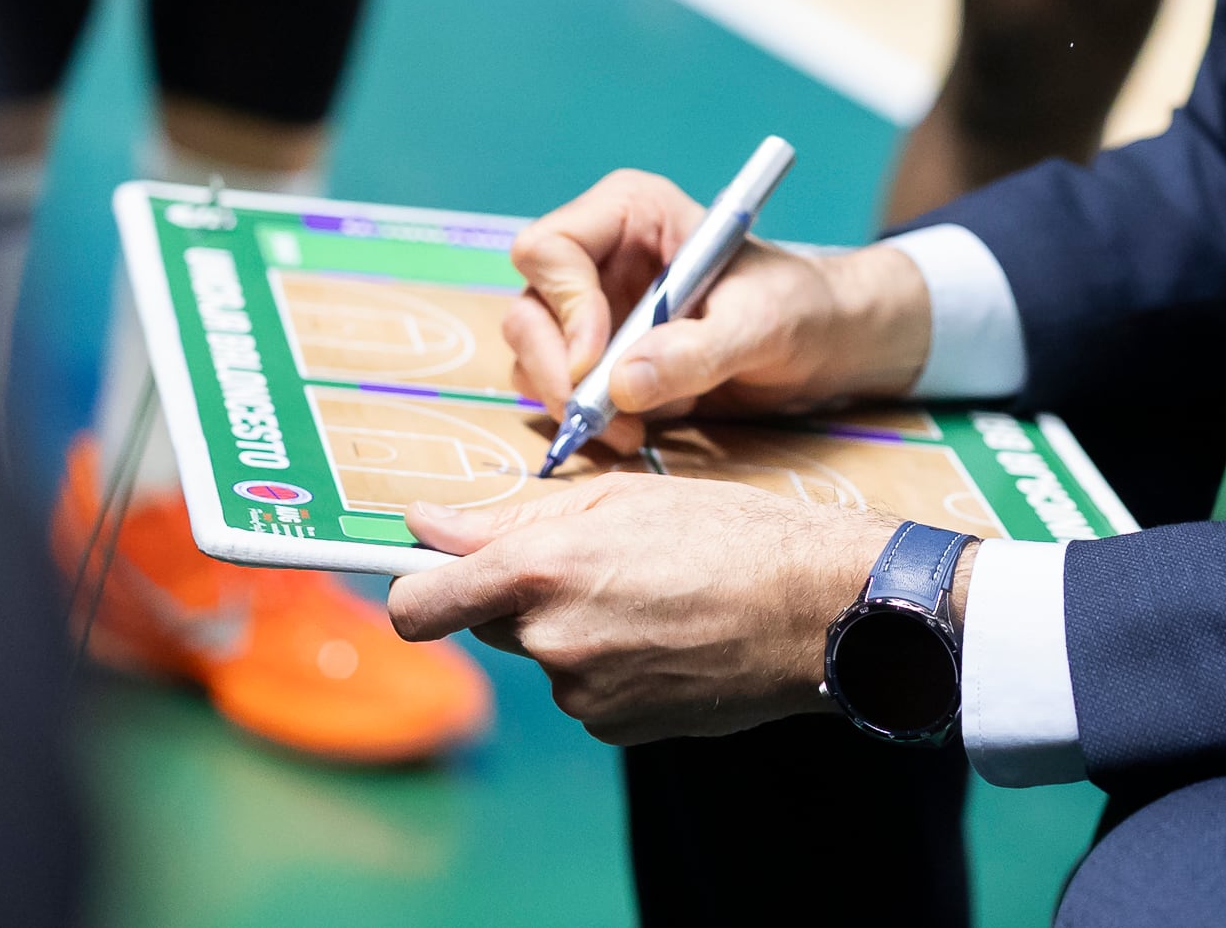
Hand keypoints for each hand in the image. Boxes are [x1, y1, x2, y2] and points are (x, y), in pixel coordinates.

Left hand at [389, 474, 895, 741]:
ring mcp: (583, 692)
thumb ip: (509, 517)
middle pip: (487, 621)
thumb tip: (423, 523)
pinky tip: (665, 637)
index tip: (425, 577)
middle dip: (520, 595)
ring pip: (544, 655)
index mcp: (543, 568)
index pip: (418, 603)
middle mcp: (551, 638)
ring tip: (649, 598)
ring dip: (573, 629)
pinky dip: (609, 665)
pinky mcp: (615, 728)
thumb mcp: (618, 498)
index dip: (412, 589)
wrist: (813, 610)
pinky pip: (585, 690)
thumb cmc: (727, 534)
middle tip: (593, 564)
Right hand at [502, 170, 934, 455]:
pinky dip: (586, 419)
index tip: (595, 362)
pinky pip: (561, 388)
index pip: (551, 247)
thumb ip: (695, 351)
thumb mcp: (760, 324)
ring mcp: (595, 308)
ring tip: (628, 432)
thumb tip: (620, 384)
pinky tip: (632, 434)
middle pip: (530, 306)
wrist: (825, 344)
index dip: (563, 304)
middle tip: (592, 416)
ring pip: (534, 352)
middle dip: (553, 366)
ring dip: (569, 400)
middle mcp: (601, 256)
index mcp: (632, 214)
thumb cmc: (800, 306)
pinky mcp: (602, 357)